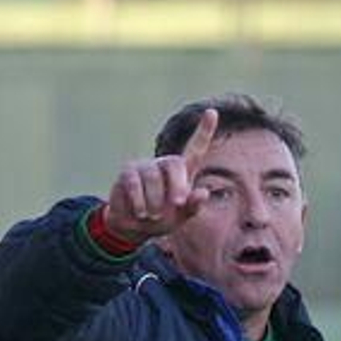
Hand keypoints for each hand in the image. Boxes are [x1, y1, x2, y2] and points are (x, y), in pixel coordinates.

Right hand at [103, 107, 218, 243]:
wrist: (133, 228)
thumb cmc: (160, 220)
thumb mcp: (180, 217)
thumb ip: (192, 206)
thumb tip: (203, 193)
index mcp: (181, 172)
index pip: (195, 148)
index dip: (204, 130)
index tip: (212, 112)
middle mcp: (164, 164)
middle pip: (175, 164)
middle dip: (177, 185)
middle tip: (177, 204)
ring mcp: (145, 166)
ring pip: (153, 178)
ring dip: (155, 201)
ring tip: (152, 215)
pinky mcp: (128, 172)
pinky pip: (135, 183)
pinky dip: (139, 201)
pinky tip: (140, 212)